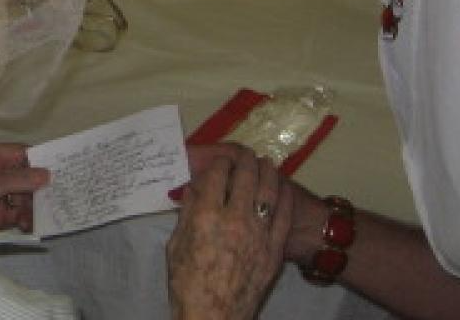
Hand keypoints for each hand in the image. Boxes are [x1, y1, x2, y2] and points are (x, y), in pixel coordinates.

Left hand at [0, 142, 48, 231]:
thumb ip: (16, 180)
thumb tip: (46, 174)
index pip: (19, 153)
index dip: (38, 161)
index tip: (58, 170)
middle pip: (24, 177)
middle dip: (33, 193)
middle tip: (46, 204)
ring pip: (23, 197)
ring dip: (28, 209)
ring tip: (26, 222)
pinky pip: (17, 212)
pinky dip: (22, 219)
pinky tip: (23, 227)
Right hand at [166, 146, 291, 319]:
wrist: (213, 316)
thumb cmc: (186, 282)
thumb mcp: (176, 244)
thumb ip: (187, 212)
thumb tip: (194, 188)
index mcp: (204, 215)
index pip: (216, 174)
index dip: (217, 162)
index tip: (218, 160)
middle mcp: (233, 218)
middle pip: (244, 176)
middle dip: (244, 160)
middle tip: (244, 155)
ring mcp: (258, 233)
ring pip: (268, 190)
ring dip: (267, 171)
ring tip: (265, 162)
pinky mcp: (274, 249)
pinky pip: (282, 215)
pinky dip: (282, 196)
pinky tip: (280, 187)